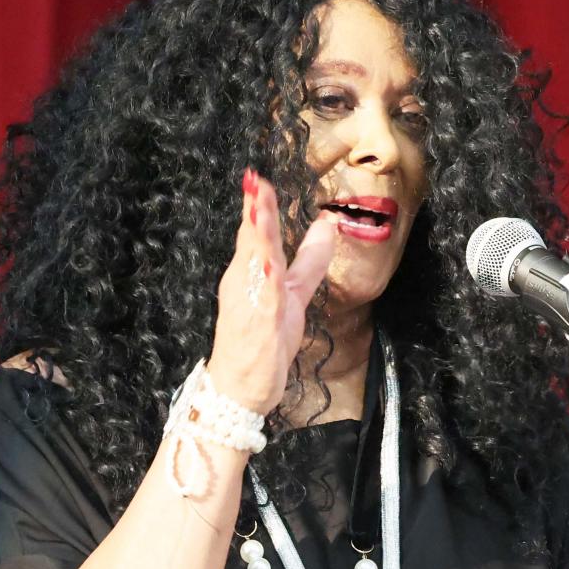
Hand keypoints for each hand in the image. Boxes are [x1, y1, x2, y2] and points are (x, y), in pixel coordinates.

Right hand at [207, 169, 335, 414]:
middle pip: (251, 240)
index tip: (258, 179)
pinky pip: (264, 298)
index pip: (254, 232)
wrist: (240, 389)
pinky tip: (268, 261)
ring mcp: (250, 303)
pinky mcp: (260, 324)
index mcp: (249, 273)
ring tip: (259, 205)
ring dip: (257, 234)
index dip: (257, 205)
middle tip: (255, 180)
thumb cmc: (262, 341)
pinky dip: (265, 278)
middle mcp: (244, 283)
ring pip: (254, 263)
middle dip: (254, 210)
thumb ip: (310, 260)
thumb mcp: (294, 292)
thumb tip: (329, 224)